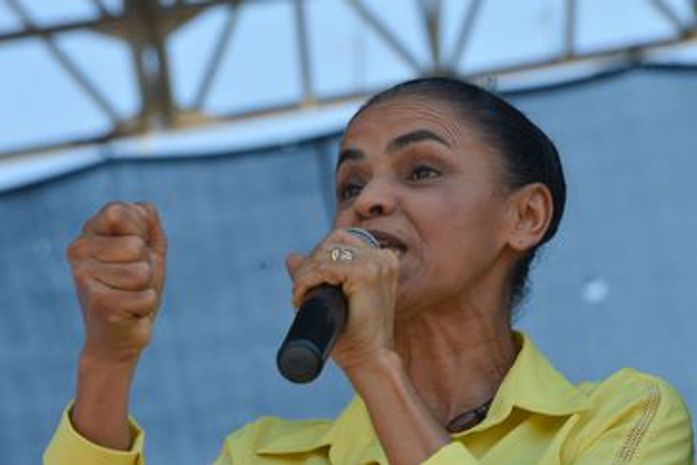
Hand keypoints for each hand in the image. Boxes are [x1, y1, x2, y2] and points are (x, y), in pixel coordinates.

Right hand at [67, 201, 166, 364]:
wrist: (121, 335)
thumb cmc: (136, 288)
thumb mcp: (148, 250)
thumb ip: (148, 224)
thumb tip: (145, 207)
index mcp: (88, 232)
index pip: (122, 211)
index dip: (141, 233)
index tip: (134, 252)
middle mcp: (78, 250)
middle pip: (136, 246)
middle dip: (146, 265)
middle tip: (133, 281)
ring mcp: (84, 276)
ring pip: (141, 272)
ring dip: (145, 287)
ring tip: (130, 294)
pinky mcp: (98, 302)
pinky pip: (145, 296)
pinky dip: (145, 305)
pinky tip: (128, 311)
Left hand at [285, 229, 399, 371]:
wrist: (369, 361)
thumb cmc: (354, 334)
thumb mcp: (333, 298)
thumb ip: (315, 274)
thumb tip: (291, 257)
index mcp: (383, 259)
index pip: (340, 239)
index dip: (317, 256)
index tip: (307, 282)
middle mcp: (384, 258)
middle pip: (331, 242)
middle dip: (309, 265)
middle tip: (300, 292)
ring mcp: (376, 264)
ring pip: (324, 255)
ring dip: (304, 275)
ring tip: (300, 298)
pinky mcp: (365, 274)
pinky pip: (323, 268)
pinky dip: (306, 281)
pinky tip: (301, 298)